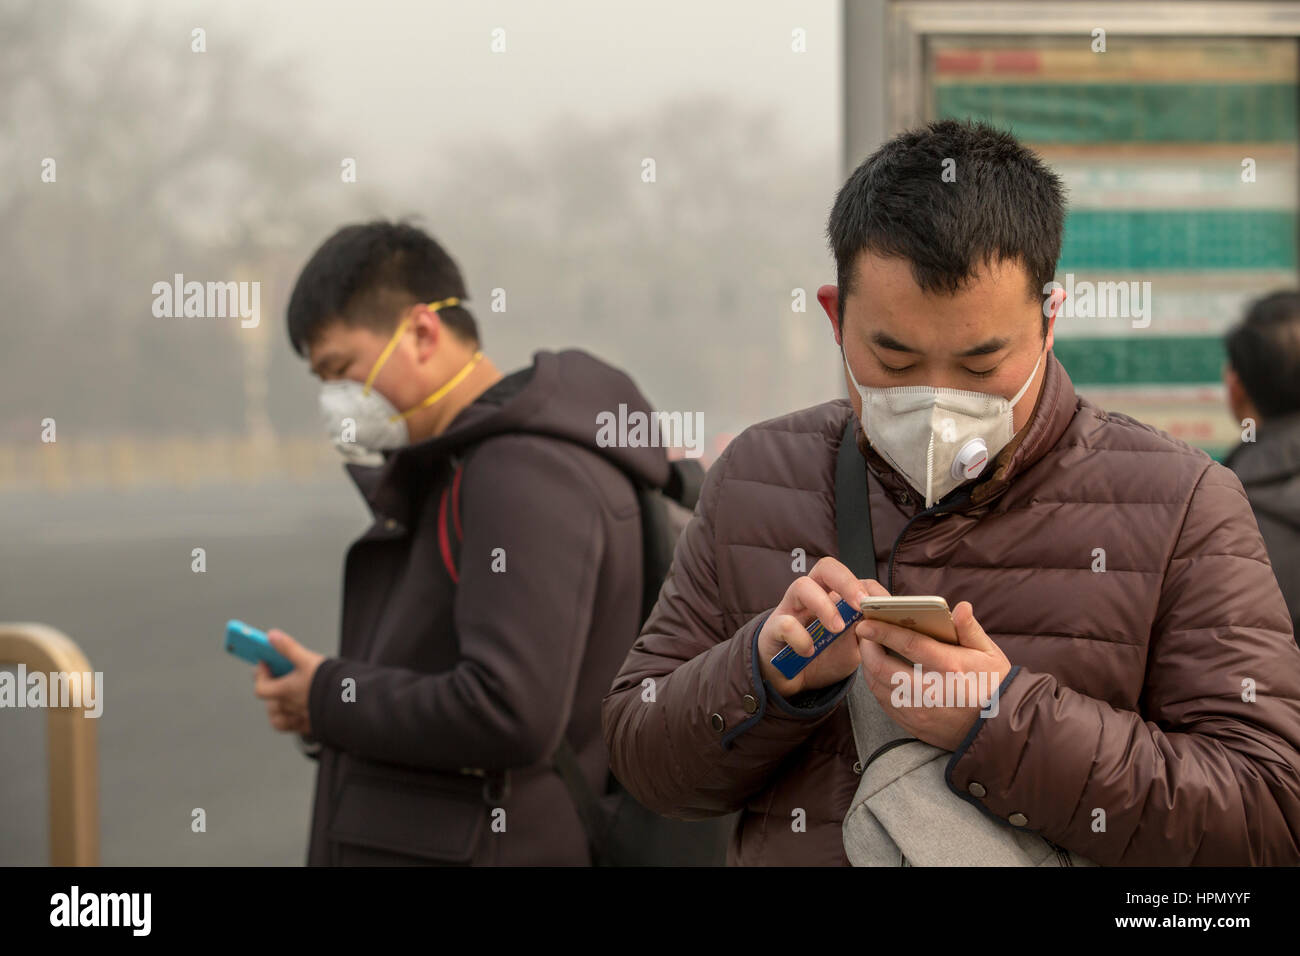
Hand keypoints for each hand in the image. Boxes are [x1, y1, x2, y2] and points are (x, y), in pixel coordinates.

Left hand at [253, 629, 325, 735]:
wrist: (354, 703)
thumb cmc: (330, 681)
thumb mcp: (309, 660)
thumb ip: (289, 648)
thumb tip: (271, 635)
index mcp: (285, 692)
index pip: (261, 687)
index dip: (261, 674)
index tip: (266, 662)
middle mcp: (289, 708)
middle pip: (270, 701)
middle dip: (270, 687)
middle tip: (275, 675)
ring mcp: (299, 719)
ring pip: (278, 717)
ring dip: (276, 706)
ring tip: (281, 695)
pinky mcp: (311, 726)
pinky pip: (292, 727)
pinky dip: (289, 720)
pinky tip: (292, 712)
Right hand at [757, 557, 891, 696]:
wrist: (795, 683)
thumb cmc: (825, 657)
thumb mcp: (853, 648)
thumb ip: (866, 634)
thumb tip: (882, 623)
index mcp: (833, 596)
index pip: (852, 577)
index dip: (869, 587)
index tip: (885, 606)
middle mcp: (811, 595)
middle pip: (826, 568)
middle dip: (846, 582)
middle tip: (860, 605)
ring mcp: (790, 608)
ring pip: (802, 586)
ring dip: (824, 606)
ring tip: (836, 629)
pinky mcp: (773, 627)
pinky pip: (785, 623)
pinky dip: (800, 638)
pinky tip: (809, 651)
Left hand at [856, 600, 1011, 750]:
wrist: (999, 728)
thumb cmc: (994, 684)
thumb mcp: (989, 653)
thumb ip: (969, 629)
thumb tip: (960, 607)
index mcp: (950, 666)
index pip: (908, 644)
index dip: (883, 631)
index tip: (867, 622)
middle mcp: (931, 690)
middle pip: (883, 667)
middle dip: (867, 648)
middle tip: (863, 634)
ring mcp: (920, 711)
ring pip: (878, 686)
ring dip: (868, 666)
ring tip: (869, 650)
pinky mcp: (914, 725)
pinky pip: (884, 703)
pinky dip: (876, 686)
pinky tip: (879, 673)